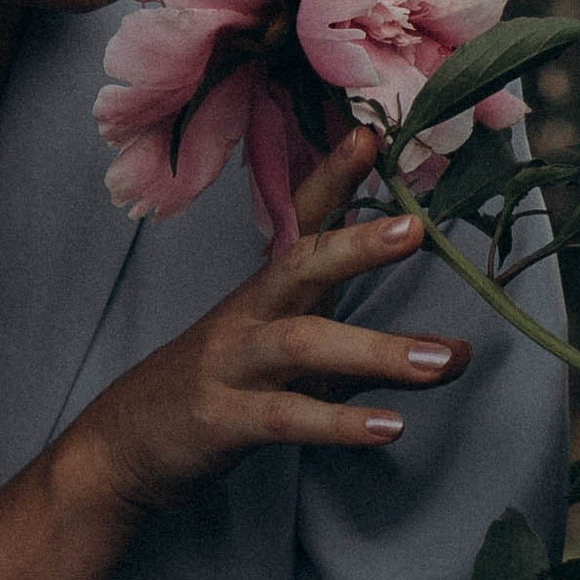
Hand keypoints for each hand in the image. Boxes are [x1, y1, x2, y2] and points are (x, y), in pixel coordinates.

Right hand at [60, 126, 470, 524]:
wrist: (125, 446)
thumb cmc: (221, 392)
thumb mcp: (293, 364)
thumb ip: (369, 356)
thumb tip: (454, 354)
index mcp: (266, 292)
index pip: (301, 222)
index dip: (334, 177)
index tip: (372, 134)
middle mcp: (247, 316)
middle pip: (299, 266)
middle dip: (356, 244)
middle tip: (416, 229)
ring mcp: (231, 366)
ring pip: (301, 344)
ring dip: (374, 349)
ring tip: (441, 361)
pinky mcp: (222, 421)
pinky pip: (285, 417)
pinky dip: (339, 423)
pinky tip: (389, 427)